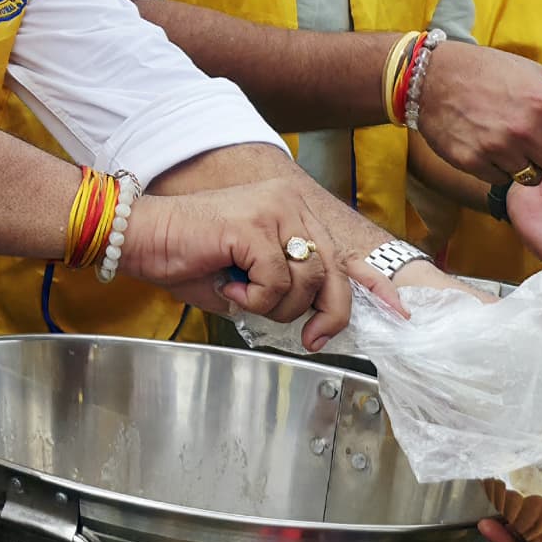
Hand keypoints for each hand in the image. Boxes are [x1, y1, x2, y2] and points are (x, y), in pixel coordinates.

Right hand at [121, 163, 403, 350]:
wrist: (140, 237)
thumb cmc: (188, 257)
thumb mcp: (250, 279)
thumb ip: (288, 288)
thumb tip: (321, 319)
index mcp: (293, 210)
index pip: (345, 250)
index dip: (375, 285)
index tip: (400, 312)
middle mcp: (291, 203)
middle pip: (334, 272)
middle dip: (326, 314)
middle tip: (310, 339)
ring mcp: (276, 210)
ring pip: (307, 281)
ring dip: (277, 306)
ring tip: (241, 293)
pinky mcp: (256, 225)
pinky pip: (277, 282)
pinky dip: (254, 298)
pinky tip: (228, 285)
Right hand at [414, 43, 541, 195]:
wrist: (432, 77)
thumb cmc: (489, 71)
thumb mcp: (536, 74)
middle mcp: (527, 131)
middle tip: (539, 142)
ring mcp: (499, 149)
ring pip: (533, 178)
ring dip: (527, 164)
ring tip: (507, 138)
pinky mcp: (474, 163)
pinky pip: (501, 179)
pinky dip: (499, 167)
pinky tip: (486, 143)